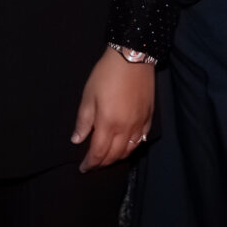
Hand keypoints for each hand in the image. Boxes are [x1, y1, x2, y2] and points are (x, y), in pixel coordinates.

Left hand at [72, 49, 155, 170]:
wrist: (132, 58)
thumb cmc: (105, 75)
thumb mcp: (88, 96)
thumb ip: (83, 121)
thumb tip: (77, 140)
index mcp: (109, 124)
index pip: (98, 152)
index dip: (90, 163)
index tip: (83, 168)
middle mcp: (126, 128)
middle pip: (115, 155)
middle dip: (102, 163)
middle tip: (93, 165)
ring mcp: (140, 124)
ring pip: (129, 150)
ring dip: (117, 158)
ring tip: (107, 159)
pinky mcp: (149, 117)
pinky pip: (141, 139)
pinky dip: (132, 147)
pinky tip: (126, 147)